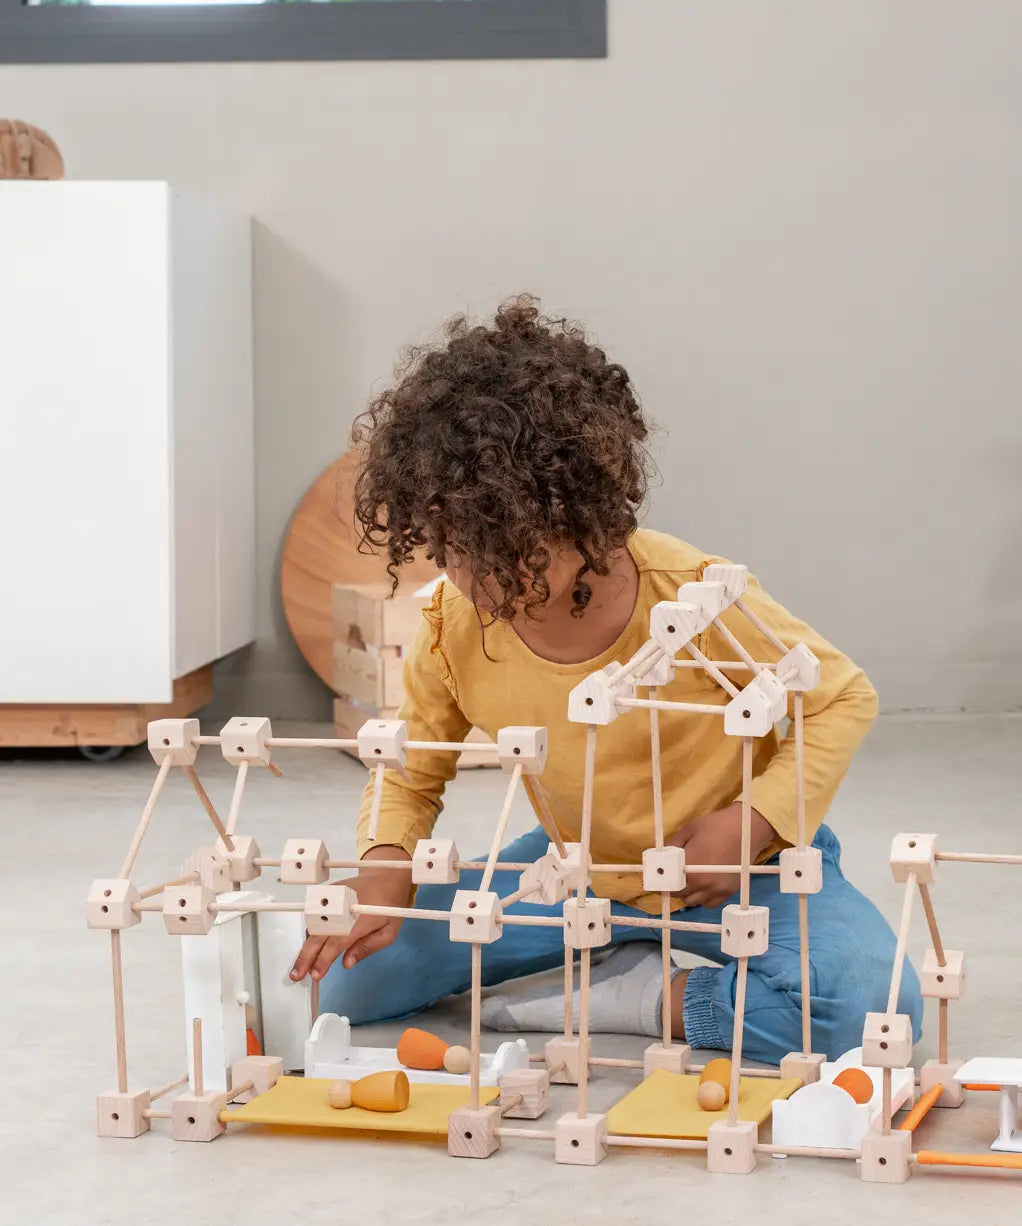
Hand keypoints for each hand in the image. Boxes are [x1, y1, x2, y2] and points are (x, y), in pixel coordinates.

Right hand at [290, 846, 411, 981]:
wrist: (386, 877)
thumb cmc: (390, 907)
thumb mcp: (388, 933)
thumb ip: (367, 948)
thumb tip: (346, 963)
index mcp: (359, 920)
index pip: (336, 943)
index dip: (323, 960)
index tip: (315, 975)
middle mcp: (343, 909)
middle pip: (319, 936)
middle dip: (306, 957)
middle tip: (297, 974)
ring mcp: (333, 899)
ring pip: (314, 926)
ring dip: (306, 946)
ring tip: (300, 964)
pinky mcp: (328, 894)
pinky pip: (316, 916)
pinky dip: (311, 931)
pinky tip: (309, 946)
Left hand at [668, 803, 774, 909]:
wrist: (746, 829)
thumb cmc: (716, 825)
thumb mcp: (689, 829)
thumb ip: (673, 844)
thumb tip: (661, 856)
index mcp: (689, 866)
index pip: (668, 884)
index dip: (662, 883)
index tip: (660, 879)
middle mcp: (702, 882)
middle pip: (680, 895)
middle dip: (674, 887)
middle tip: (674, 878)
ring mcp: (716, 889)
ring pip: (694, 901)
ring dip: (688, 894)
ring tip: (689, 882)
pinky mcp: (729, 891)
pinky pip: (710, 903)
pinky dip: (703, 898)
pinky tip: (703, 886)